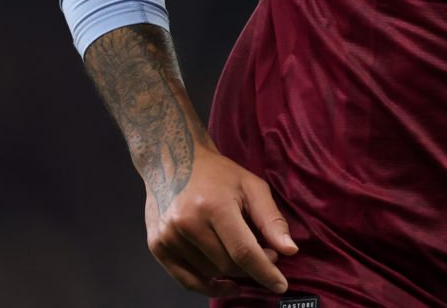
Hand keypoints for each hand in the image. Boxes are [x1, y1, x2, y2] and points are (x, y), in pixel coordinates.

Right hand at [143, 143, 299, 295]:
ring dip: (230, 271)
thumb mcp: (252, 186)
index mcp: (215, 206)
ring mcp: (168, 236)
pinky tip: (225, 284)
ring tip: (240, 251)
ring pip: (209, 273)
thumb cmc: (218, 174)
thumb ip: (271, 219)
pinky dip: (207, 286)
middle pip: (227, 265)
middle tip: (265, 253)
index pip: (243, 251)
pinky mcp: (157, 245)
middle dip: (251, 266)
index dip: (265, 272)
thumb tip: (289, 250)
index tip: (281, 285)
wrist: (173, 159)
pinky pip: (186, 280)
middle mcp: (188, 223)